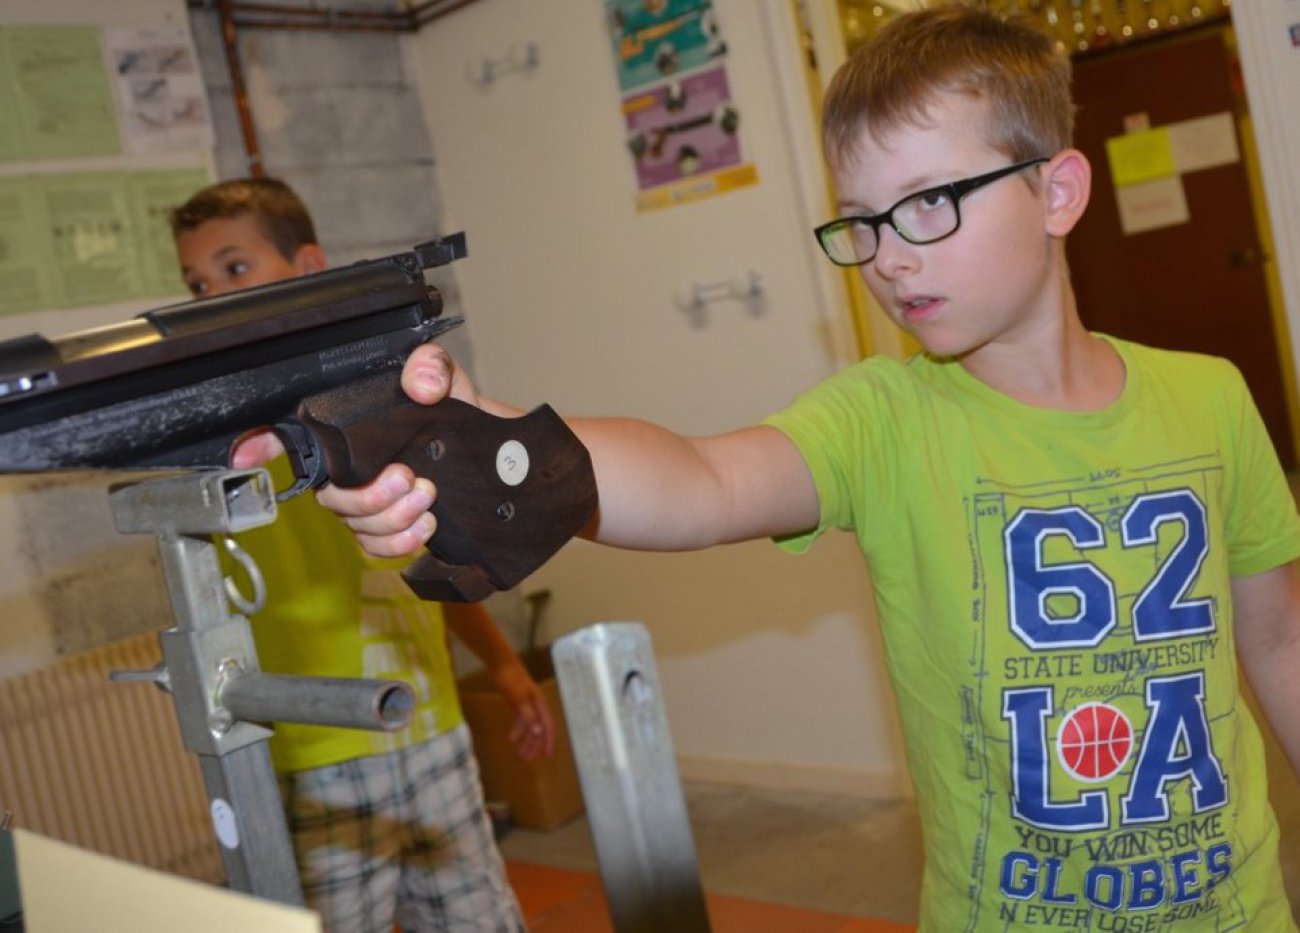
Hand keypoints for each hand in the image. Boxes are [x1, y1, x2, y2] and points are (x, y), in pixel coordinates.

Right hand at [229, 344, 474, 557]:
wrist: (493, 450)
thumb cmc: (455, 411)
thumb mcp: (443, 377)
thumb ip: (430, 366)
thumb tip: (420, 386)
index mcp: (352, 434)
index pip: (293, 439)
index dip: (262, 446)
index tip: (244, 458)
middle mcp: (353, 472)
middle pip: (332, 499)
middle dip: (368, 497)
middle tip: (409, 477)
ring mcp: (372, 505)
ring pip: (358, 528)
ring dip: (392, 519)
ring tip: (428, 497)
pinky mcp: (396, 530)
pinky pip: (380, 549)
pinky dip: (401, 543)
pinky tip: (425, 525)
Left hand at [490, 658, 556, 760]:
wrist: (501, 663)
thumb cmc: (510, 679)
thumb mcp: (518, 698)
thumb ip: (527, 715)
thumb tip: (538, 732)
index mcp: (539, 704)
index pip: (547, 726)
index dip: (548, 741)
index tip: (547, 755)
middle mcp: (536, 705)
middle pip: (538, 728)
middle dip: (535, 744)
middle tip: (528, 759)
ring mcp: (527, 704)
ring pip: (530, 726)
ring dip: (526, 740)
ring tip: (520, 753)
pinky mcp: (518, 703)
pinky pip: (521, 720)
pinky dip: (518, 730)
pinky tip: (513, 738)